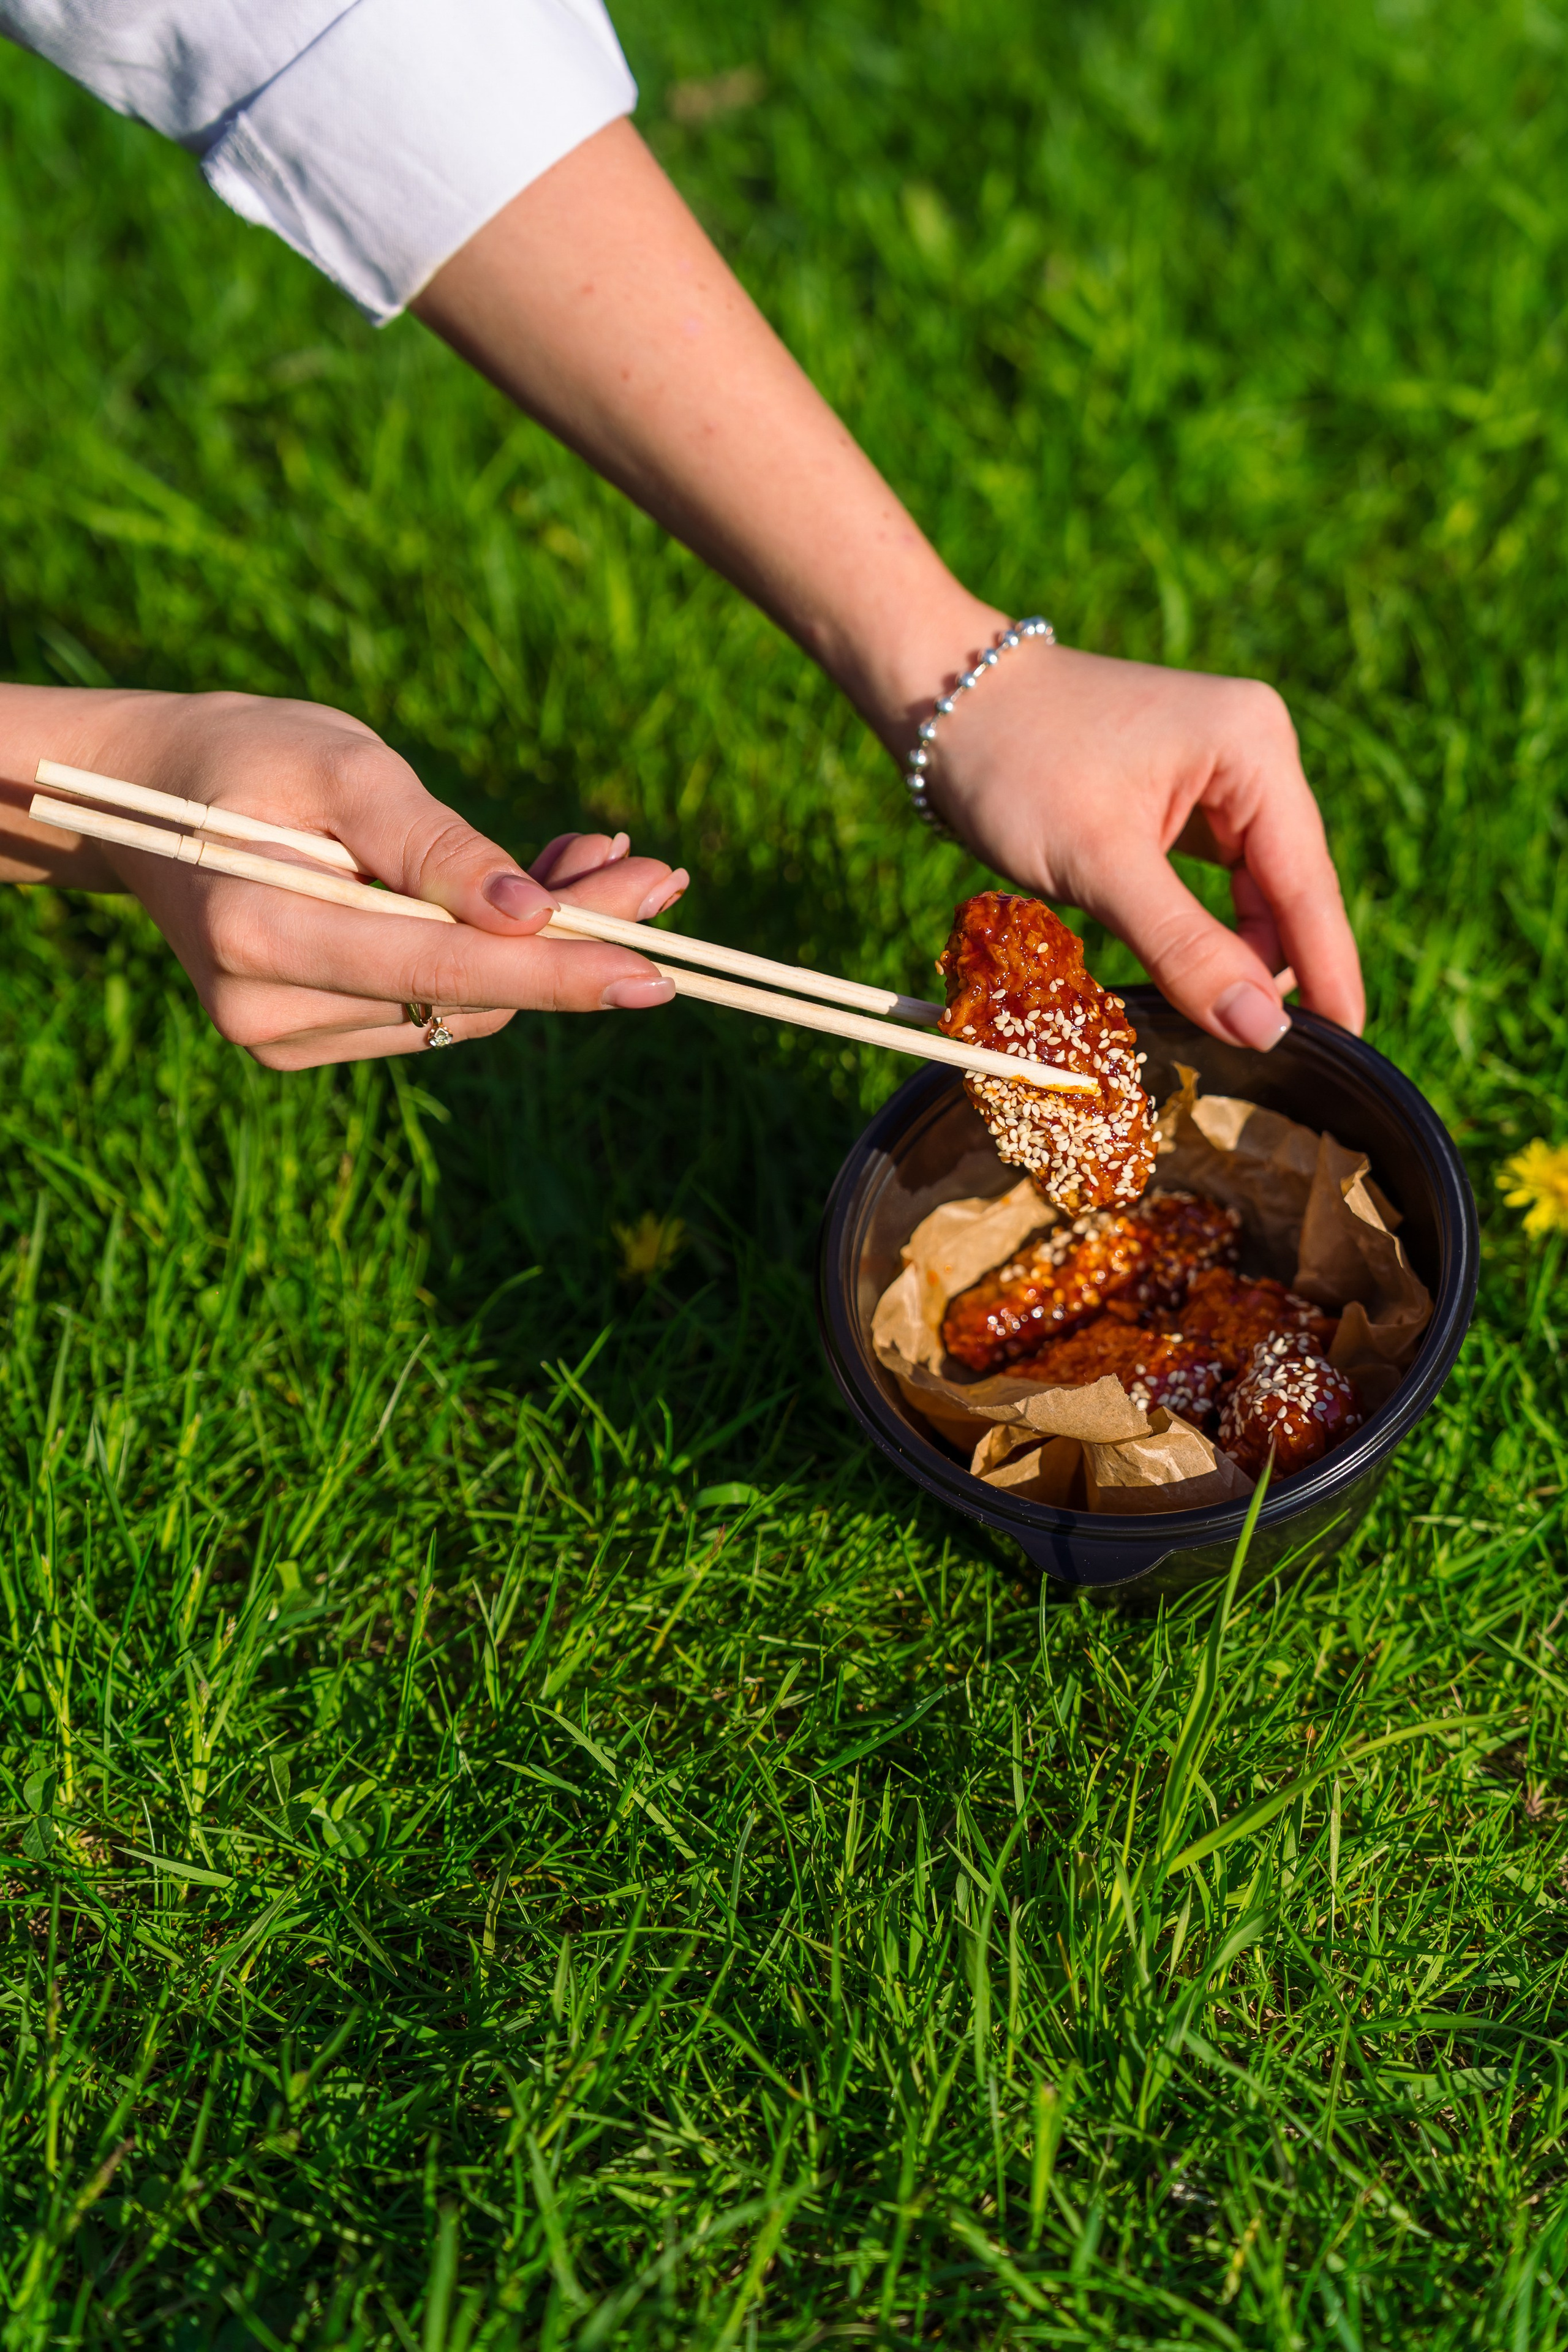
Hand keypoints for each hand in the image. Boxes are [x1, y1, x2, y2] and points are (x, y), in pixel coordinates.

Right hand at [1, 689, 685, 1068]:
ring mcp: (284, 1038)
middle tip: (660, 873)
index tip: (656, 972)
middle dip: (571, 938)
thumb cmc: (248, 754)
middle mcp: (264, 1012)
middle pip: (465, 994)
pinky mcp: (308, 1039)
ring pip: (462, 1006)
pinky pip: (435, 1006)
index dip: (555, 974)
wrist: (150, 795)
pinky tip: (527, 896)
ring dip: (541, 942)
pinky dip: (495, 955)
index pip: (438, 969)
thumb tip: (529, 913)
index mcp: (258, 933)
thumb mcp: (344, 766)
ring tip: (589, 853)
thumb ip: (434, 843)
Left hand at [915, 627, 1363, 1048]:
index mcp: (1253, 746)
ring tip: (1216, 1018)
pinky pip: (1218, 876)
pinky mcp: (1186, 791)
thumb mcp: (1099, 865)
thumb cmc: (1014, 764)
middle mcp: (1254, 750)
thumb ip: (1185, 948)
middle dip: (1276, 967)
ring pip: (1254, 888)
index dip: (1327, 972)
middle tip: (1260, 1054)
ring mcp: (1223, 769)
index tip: (1346, 1048)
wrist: (943, 701)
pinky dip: (1206, 927)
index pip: (1307, 883)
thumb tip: (1263, 1030)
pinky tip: (1195, 972)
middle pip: (1289, 887)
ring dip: (1237, 951)